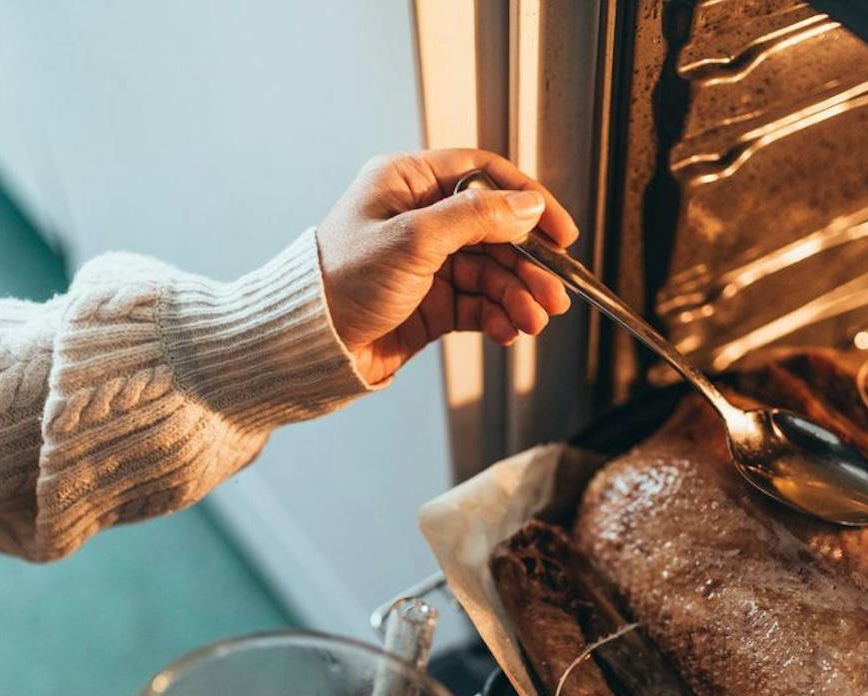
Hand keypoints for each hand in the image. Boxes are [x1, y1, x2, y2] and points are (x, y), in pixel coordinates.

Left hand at [316, 148, 578, 383]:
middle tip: (554, 292)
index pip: (484, 176)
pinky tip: (508, 330)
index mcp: (407, 184)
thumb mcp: (413, 239)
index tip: (560, 231)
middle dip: (529, 264)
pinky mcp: (429, 304)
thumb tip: (528, 205)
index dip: (528, 200)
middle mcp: (419, 219)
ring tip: (533, 320)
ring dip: (518, 296)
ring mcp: (426, 263)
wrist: (306, 347)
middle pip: (495, 231)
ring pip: (491, 273)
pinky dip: (497, 317)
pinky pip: (477, 305)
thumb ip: (476, 218)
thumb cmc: (339, 282)